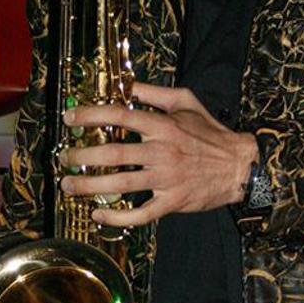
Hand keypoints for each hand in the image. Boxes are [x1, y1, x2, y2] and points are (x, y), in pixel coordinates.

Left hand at [60, 82, 257, 226]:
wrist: (239, 166)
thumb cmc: (210, 133)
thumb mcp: (186, 102)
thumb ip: (154, 93)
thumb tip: (126, 84)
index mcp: (163, 125)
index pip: (119, 116)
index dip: (90, 116)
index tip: (69, 118)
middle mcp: (162, 152)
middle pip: (113, 154)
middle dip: (82, 157)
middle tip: (64, 159)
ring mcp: (166, 179)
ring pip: (121, 184)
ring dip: (89, 186)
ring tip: (69, 186)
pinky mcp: (171, 202)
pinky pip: (140, 214)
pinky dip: (117, 218)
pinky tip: (98, 215)